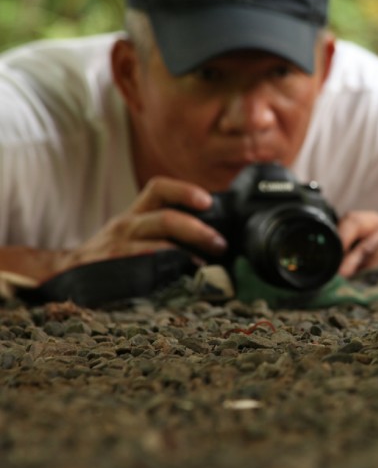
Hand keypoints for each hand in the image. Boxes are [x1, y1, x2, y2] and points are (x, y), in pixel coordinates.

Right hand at [63, 176, 226, 269]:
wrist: (67, 273)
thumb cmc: (113, 254)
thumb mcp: (134, 232)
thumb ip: (164, 228)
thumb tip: (213, 235)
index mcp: (135, 214)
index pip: (159, 188)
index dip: (185, 191)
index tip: (208, 201)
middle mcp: (126, 226)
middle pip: (166, 218)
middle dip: (198, 231)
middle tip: (220, 245)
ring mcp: (118, 249)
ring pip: (156, 244)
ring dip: (186, 253)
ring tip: (205, 265)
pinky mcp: (113, 270)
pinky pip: (142, 268)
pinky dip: (165, 271)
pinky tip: (180, 279)